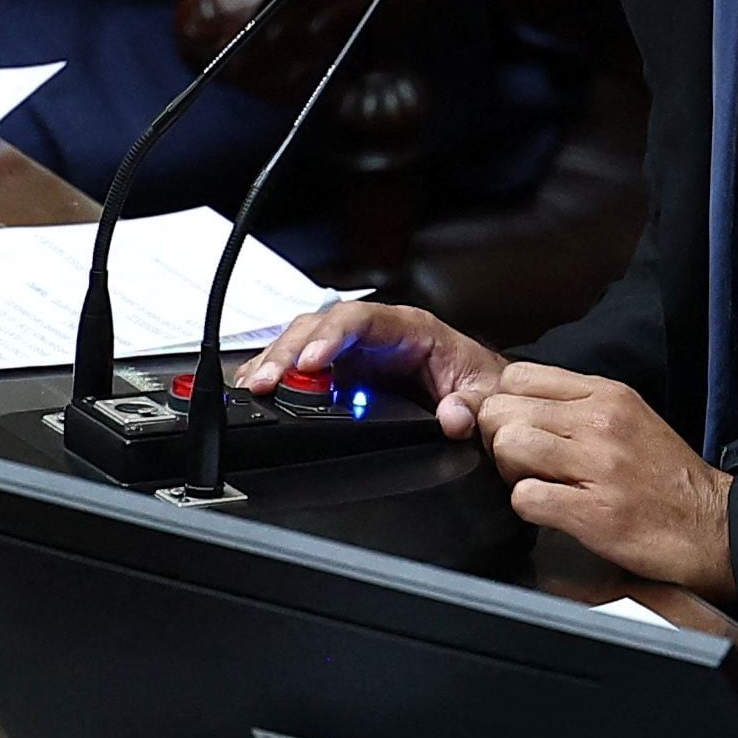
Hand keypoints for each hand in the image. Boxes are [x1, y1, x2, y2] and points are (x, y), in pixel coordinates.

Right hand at [242, 301, 509, 433]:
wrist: (480, 389)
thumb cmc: (477, 381)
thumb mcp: (485, 393)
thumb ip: (471, 405)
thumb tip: (452, 417)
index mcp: (408, 328)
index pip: (361, 319)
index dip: (331, 337)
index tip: (310, 363)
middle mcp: (374, 332)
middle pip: (320, 326)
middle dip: (289, 351)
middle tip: (266, 382)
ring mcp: (354, 350)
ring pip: (304, 341)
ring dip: (275, 362)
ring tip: (253, 387)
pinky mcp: (342, 371)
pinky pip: (302, 365)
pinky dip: (278, 375)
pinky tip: (258, 389)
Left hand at [474, 363, 734, 595]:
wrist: (712, 526)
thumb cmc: (666, 477)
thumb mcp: (628, 417)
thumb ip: (575, 405)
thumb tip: (516, 404)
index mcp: (606, 394)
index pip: (518, 376)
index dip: (505, 405)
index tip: (518, 428)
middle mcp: (600, 422)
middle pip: (503, 410)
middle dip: (498, 440)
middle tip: (521, 464)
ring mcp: (598, 466)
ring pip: (509, 446)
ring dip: (509, 472)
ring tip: (535, 485)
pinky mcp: (594, 512)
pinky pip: (525, 498)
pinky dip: (527, 507)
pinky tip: (551, 511)